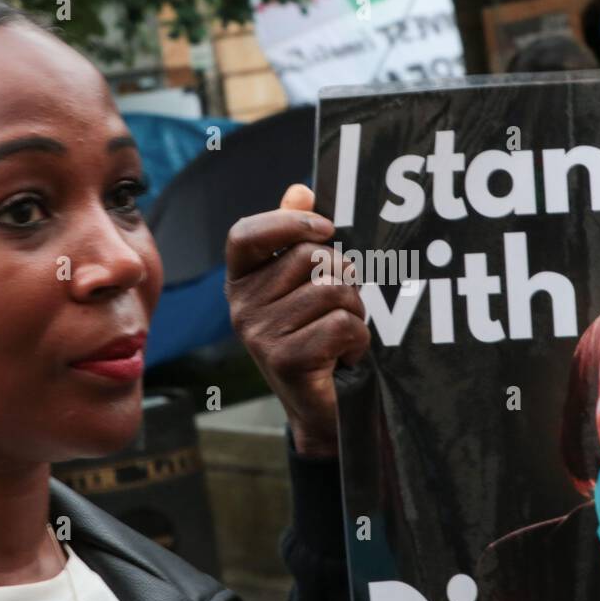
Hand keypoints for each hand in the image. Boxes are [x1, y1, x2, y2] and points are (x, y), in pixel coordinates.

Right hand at [224, 184, 369, 457]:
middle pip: (309, 258)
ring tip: (340, 335)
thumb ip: (296, 239)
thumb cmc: (316, 339)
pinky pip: (343, 324)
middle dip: (343, 278)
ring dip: (354, 312)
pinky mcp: (285, 360)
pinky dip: (358, 340)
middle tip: (339, 308)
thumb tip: (299, 190)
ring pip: (333, 291)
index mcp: (241, 282)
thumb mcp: (303, 287)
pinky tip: (343, 357)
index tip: (327, 229)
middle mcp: (241, 307)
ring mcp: (259, 335)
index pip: (245, 234)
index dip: (287, 222)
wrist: (321, 410)